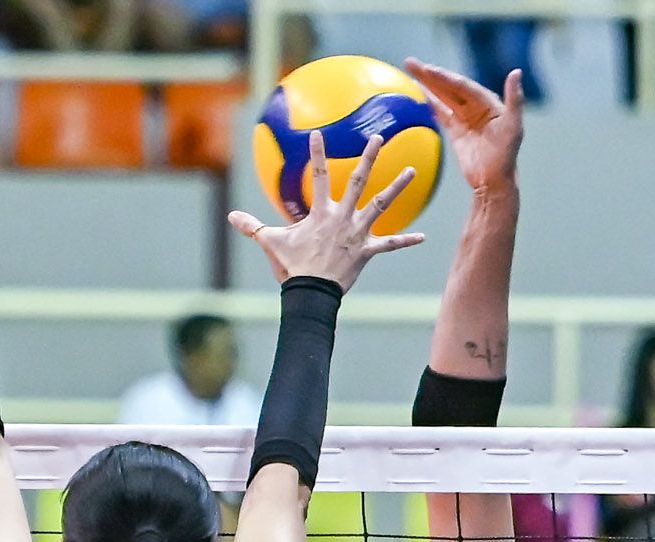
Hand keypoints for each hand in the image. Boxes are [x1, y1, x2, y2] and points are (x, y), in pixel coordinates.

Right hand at [228, 131, 423, 290]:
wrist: (311, 294)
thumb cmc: (291, 267)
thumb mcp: (271, 243)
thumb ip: (253, 227)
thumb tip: (231, 217)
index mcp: (321, 212)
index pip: (318, 176)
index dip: (317, 154)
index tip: (319, 134)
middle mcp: (342, 217)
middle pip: (358, 181)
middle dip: (369, 157)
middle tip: (378, 137)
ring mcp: (357, 233)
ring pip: (381, 205)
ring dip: (397, 187)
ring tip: (412, 169)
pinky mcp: (367, 251)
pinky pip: (389, 244)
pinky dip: (406, 240)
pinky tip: (423, 236)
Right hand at [404, 58, 521, 195]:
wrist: (494, 182)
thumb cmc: (507, 155)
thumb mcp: (514, 126)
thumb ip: (515, 99)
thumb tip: (516, 71)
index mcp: (489, 102)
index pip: (462, 86)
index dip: (445, 77)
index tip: (428, 70)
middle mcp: (477, 106)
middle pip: (450, 87)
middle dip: (430, 75)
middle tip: (411, 63)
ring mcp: (465, 118)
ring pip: (443, 96)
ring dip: (427, 84)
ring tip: (411, 70)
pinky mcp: (457, 130)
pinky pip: (441, 112)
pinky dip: (430, 102)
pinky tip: (419, 92)